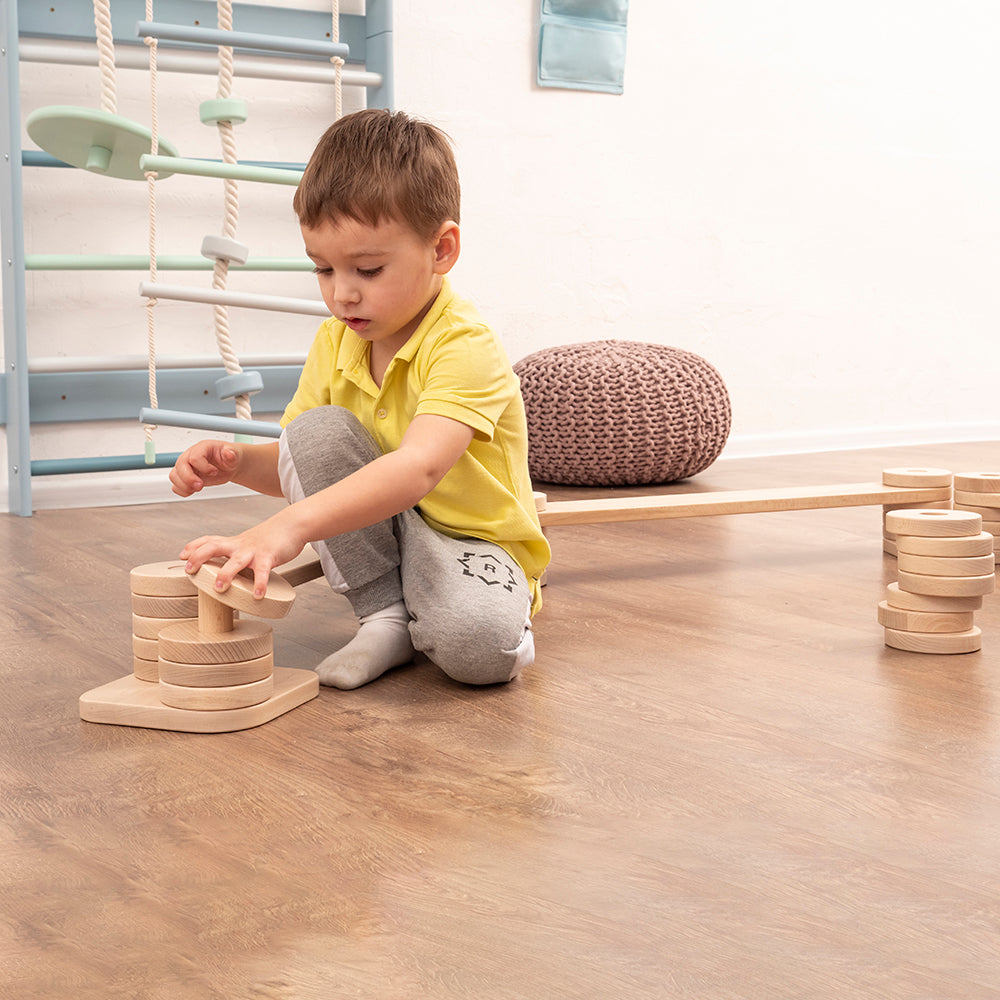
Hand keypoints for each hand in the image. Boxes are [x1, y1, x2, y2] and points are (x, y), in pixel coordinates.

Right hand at [169, 440, 240, 497]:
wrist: (228, 466)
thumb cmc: (229, 458)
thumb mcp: (234, 455)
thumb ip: (231, 454)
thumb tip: (229, 453)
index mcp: (202, 448)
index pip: (194, 457)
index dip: (204, 467)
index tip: (214, 472)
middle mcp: (190, 456)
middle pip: (180, 466)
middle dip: (189, 478)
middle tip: (201, 486)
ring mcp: (186, 467)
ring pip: (174, 476)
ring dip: (184, 486)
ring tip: (197, 488)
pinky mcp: (185, 477)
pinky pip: (175, 485)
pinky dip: (182, 491)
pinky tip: (193, 491)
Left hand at [180, 510, 306, 598]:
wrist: (292, 525)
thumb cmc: (270, 538)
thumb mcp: (248, 543)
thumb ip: (236, 554)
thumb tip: (226, 572)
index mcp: (234, 542)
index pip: (209, 540)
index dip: (194, 547)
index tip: (182, 556)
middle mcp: (240, 545)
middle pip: (214, 546)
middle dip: (199, 557)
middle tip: (189, 570)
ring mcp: (253, 551)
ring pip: (236, 561)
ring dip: (226, 574)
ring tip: (220, 589)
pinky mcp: (269, 557)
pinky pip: (263, 572)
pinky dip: (259, 584)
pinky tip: (257, 596)